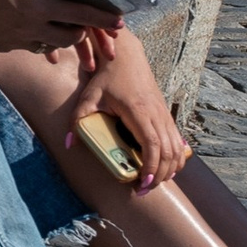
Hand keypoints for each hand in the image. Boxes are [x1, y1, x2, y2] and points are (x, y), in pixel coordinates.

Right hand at [0, 0, 101, 56]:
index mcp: (39, 5)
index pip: (81, 15)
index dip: (103, 20)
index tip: (119, 22)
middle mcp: (33, 27)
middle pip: (72, 38)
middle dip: (82, 31)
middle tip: (80, 19)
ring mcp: (20, 40)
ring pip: (54, 46)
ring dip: (61, 37)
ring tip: (56, 22)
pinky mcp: (8, 46)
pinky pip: (32, 46)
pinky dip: (40, 39)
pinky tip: (32, 26)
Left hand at [65, 26, 190, 192]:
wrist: (126, 57)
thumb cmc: (107, 78)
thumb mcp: (88, 98)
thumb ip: (78, 121)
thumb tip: (69, 145)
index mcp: (139, 111)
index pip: (151, 144)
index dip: (151, 166)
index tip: (143, 182)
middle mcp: (156, 114)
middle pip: (168, 151)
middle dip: (159, 174)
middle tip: (144, 190)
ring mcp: (163, 113)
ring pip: (177, 146)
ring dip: (170, 167)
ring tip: (156, 182)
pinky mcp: (165, 114)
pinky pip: (177, 140)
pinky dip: (176, 156)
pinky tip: (166, 168)